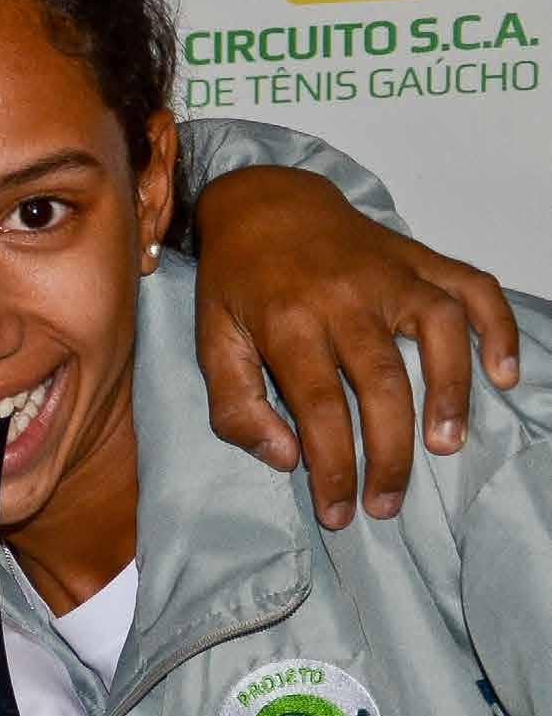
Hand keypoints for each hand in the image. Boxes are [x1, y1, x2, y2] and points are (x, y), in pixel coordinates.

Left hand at [193, 166, 516, 526]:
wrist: (264, 204)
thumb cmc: (236, 284)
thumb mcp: (212, 344)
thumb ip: (236, 406)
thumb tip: (286, 458)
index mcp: (288, 324)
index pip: (320, 409)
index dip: (333, 467)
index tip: (340, 512)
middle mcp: (345, 298)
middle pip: (382, 383)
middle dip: (388, 453)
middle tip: (387, 503)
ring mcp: (389, 274)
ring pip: (438, 333)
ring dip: (450, 392)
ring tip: (446, 447)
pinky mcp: (418, 259)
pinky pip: (472, 287)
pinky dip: (497, 327)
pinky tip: (504, 374)